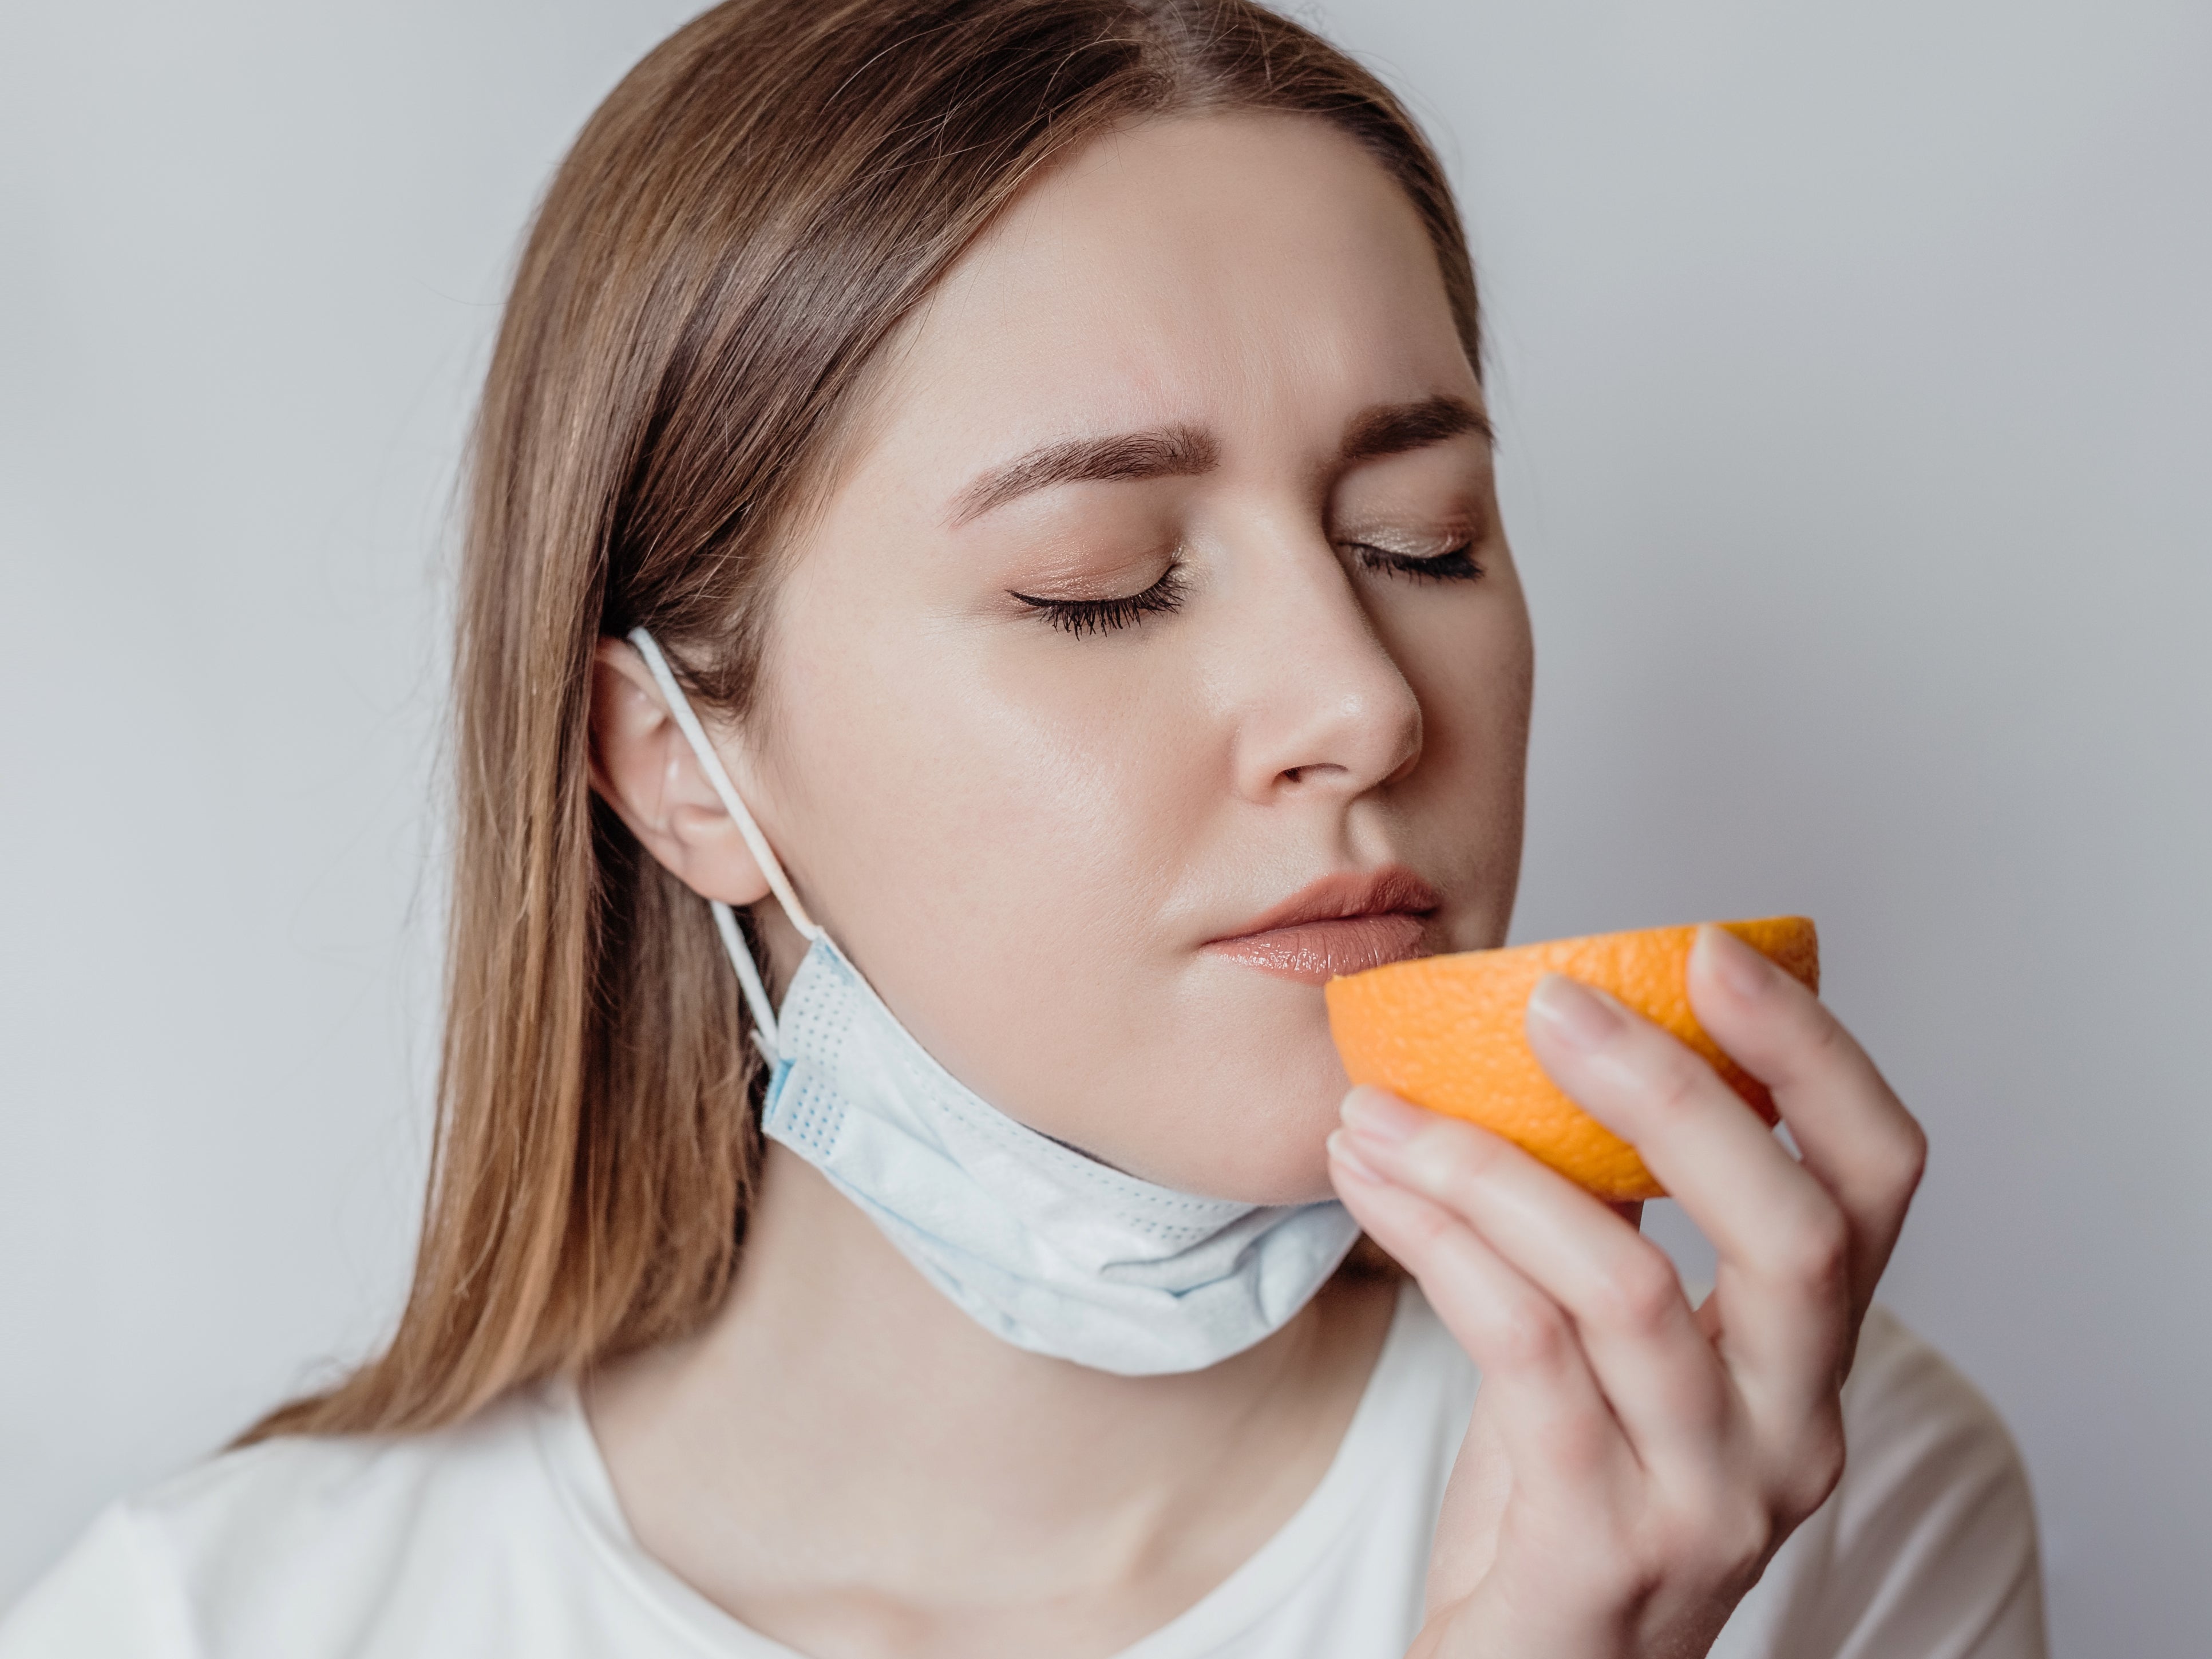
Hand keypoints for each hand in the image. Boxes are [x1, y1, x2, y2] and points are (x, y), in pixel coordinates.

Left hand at [1326, 924, 1925, 1658]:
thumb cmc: (1562, 1488)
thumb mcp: (1616, 1347)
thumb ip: (1620, 1220)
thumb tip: (1566, 1038)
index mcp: (1808, 1359)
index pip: (1877, 1183)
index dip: (1815, 1058)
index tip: (1717, 952)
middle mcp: (1792, 1431)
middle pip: (1792, 1233)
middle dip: (1673, 1091)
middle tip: (1551, 999)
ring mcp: (1710, 1499)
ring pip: (1625, 1285)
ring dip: (1488, 1165)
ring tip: (1379, 1103)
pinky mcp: (1603, 1544)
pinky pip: (1522, 1351)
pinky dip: (1440, 1241)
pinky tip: (1371, 1180)